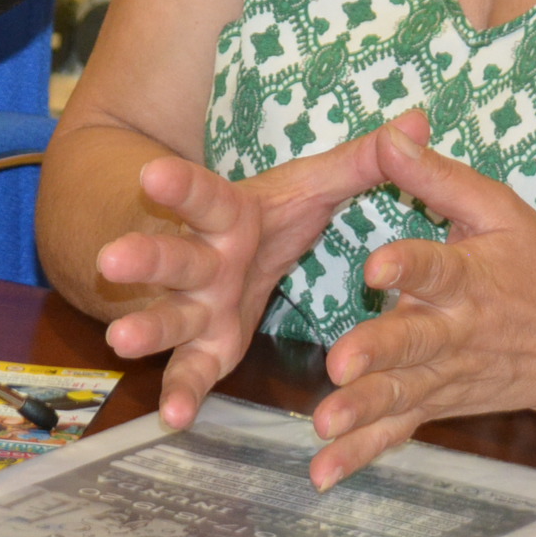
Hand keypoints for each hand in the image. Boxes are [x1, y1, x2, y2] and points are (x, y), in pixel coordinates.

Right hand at [94, 111, 427, 431]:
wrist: (205, 248)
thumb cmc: (264, 216)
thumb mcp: (311, 187)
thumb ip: (362, 161)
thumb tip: (421, 118)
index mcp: (229, 217)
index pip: (203, 195)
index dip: (179, 187)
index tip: (151, 174)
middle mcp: (204, 260)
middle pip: (171, 255)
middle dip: (143, 259)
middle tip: (114, 260)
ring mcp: (197, 306)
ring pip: (168, 315)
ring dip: (147, 328)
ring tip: (121, 341)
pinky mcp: (204, 345)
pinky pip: (190, 371)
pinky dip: (180, 393)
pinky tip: (175, 418)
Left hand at [305, 120, 535, 487]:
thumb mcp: (497, 209)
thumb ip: (436, 176)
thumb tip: (391, 131)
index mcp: (471, 277)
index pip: (439, 267)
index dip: (410, 263)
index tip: (377, 262)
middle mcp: (458, 331)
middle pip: (416, 342)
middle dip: (379, 353)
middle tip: (340, 363)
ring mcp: (448, 376)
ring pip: (403, 395)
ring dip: (363, 411)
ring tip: (323, 422)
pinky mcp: (439, 405)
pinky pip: (400, 432)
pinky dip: (362, 454)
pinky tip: (322, 472)